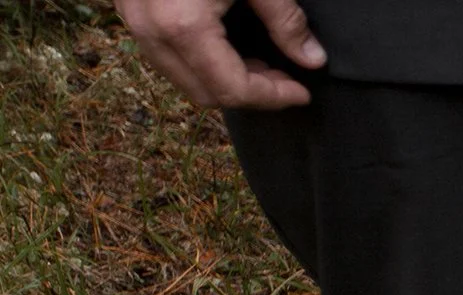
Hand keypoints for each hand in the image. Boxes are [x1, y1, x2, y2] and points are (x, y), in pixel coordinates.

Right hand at [116, 0, 325, 109]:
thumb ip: (286, 19)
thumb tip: (313, 59)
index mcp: (182, 26)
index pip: (232, 90)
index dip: (273, 97)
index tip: (302, 92)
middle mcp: (150, 31)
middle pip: (204, 93)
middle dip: (250, 94)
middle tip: (285, 79)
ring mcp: (132, 21)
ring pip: (182, 78)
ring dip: (224, 80)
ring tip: (262, 65)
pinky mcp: (128, 9)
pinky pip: (166, 54)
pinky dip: (201, 61)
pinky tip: (230, 47)